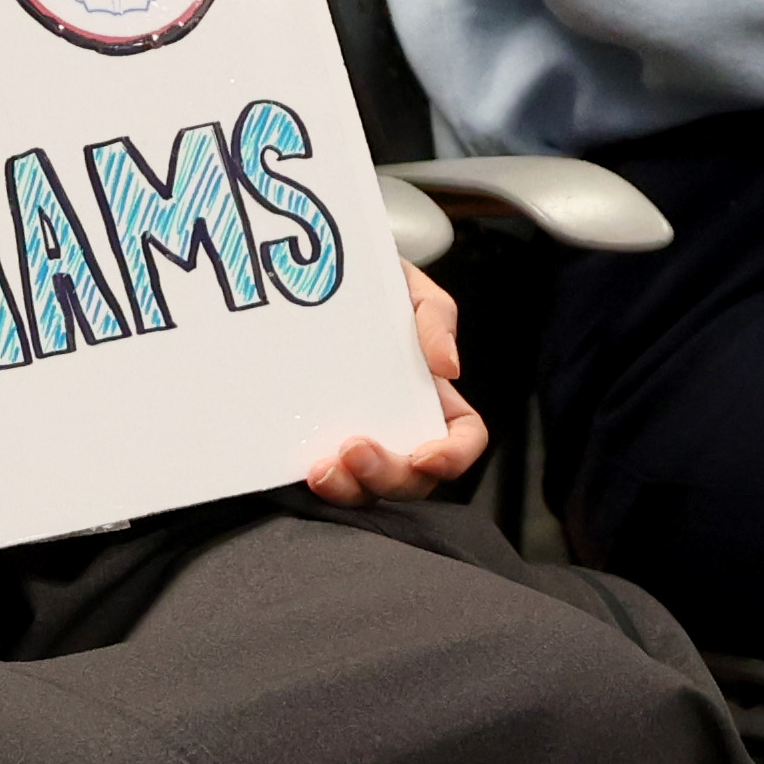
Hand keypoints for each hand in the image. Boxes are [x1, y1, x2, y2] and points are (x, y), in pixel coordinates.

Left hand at [302, 268, 495, 505]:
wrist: (304, 274)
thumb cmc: (367, 282)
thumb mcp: (408, 286)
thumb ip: (436, 316)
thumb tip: (447, 367)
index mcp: (431, 394)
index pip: (463, 439)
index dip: (454, 457)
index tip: (425, 456)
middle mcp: (398, 424)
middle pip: (413, 478)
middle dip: (388, 476)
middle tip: (353, 449)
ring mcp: (355, 437)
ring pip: (367, 489)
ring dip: (349, 489)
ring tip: (320, 468)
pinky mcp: (314, 443)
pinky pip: (324, 478)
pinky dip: (317, 482)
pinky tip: (300, 463)